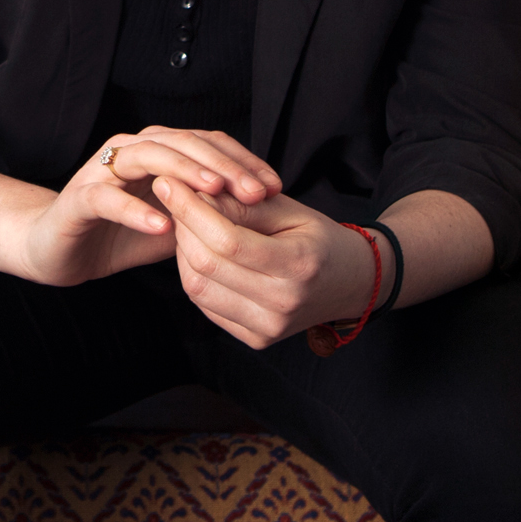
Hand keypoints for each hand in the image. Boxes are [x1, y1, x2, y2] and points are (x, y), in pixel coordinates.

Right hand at [13, 127, 283, 288]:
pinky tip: (163, 225)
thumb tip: (258, 217)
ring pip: (149, 157)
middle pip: (183, 142)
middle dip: (223, 165)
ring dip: (185, 173)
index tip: (274, 186)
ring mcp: (103, 170)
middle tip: (256, 190)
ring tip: (216, 192)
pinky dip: (136, 209)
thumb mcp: (173, 224)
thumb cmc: (116, 234)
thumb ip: (205, 213)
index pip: (207, 143)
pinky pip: (109, 198)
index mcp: (157, 151)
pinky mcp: (80, 197)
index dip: (243, 161)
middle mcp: (131, 149)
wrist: (54, 249)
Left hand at [152, 178, 381, 348]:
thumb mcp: (291, 210)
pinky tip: (198, 249)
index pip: (227, 241)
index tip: (169, 182)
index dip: (191, 210)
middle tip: (172, 196)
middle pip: (207, 265)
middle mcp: (282, 304)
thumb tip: (196, 197)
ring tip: (186, 222)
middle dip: (181, 225)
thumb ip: (245, 206)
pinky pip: (205, 304)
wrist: (351, 284)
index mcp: (299, 265)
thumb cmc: (320, 239)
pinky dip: (194, 272)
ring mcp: (267, 328)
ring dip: (182, 250)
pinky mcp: (255, 339)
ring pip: (198, 288)